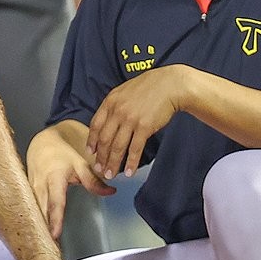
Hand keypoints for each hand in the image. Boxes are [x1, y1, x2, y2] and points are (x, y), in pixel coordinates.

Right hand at [27, 126, 114, 240]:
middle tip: (50, 249)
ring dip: (39, 228)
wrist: (42, 143)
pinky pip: (30, 210)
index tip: (54, 234)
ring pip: (34, 213)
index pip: (55, 202)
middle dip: (45, 230)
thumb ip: (94, 180)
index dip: (55, 219)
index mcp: (53, 178)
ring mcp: (30, 190)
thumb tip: (110, 192)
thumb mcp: (80, 164)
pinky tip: (39, 234)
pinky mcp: (26, 194)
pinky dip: (34, 222)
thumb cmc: (61, 153)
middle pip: (42, 212)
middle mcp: (39, 186)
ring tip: (44, 247)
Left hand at [88, 66, 190, 181]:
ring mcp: (130, 120)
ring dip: (113, 163)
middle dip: (101, 157)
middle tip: (99, 169)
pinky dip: (131, 162)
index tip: (91, 152)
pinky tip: (129, 172)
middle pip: (104, 139)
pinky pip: (135, 149)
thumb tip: (107, 122)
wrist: (170, 85)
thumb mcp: (124, 91)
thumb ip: (114, 105)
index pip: (95, 125)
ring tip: (111, 174)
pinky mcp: (144, 127)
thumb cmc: (148, 87)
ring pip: (117, 147)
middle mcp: (117, 111)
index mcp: (110, 102)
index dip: (91, 141)